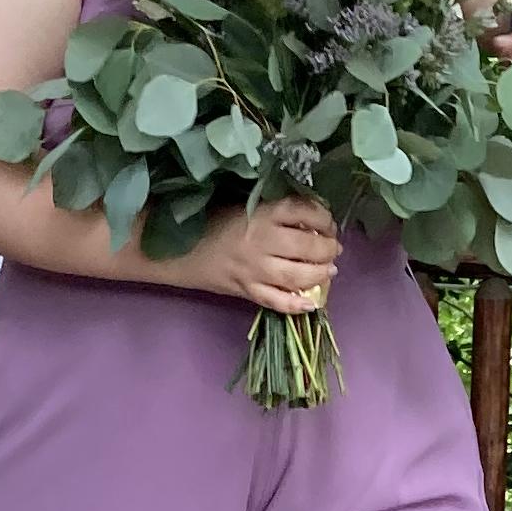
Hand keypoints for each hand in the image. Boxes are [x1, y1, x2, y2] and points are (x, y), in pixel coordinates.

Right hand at [189, 194, 341, 313]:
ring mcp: (254, 270)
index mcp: (261, 213)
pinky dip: (296, 305)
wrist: (177, 248)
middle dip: (328, 248)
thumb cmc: (212, 221)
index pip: (303, 211)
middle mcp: (261, 241)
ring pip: (298, 276)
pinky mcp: (247, 290)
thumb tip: (311, 219)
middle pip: (307, 247)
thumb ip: (275, 211)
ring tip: (329, 270)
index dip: (323, 217)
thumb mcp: (244, 205)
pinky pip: (276, 302)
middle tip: (334, 248)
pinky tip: (311, 302)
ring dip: (320, 274)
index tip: (328, 221)